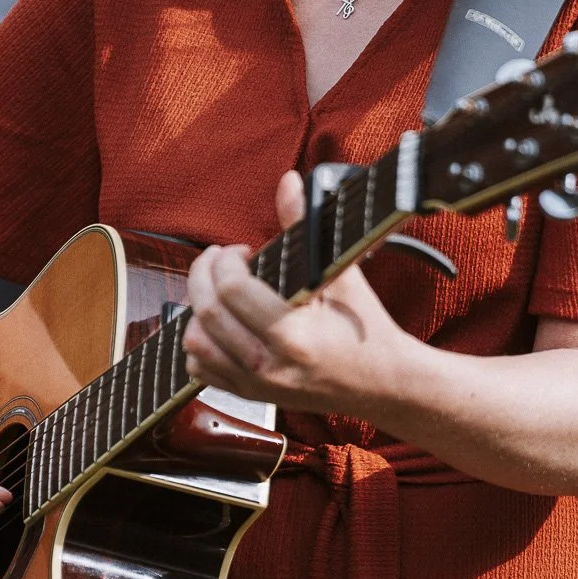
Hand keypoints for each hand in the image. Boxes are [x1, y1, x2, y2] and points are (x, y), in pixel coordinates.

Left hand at [182, 171, 418, 415]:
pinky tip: (219, 324)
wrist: (381, 382)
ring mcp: (256, 384)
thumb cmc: (365, 328)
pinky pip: (200, 369)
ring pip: (195, 343)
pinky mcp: (250, 395)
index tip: (240, 251)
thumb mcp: (340, 274)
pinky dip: (199, 343)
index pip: (231, 290)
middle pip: (206, 313)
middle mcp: (269, 364)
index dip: (226, 261)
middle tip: (216, 261)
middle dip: (202, 276)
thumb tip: (288, 183)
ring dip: (198, 310)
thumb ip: (305, 227)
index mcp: (293, 334)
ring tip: (218, 292)